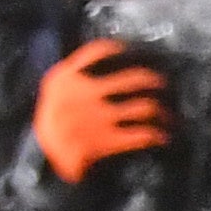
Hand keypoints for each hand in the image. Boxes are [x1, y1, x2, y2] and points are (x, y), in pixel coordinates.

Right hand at [31, 41, 173, 183]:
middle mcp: (83, 94)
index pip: (99, 50)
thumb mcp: (55, 91)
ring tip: (169, 115)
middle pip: (134, 79)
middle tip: (165, 84)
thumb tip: (112, 53)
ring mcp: (96, 118)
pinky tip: (163, 137)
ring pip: (145, 107)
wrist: (41, 161)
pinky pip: (142, 135)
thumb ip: (75, 71)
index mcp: (66, 78)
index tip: (139, 51)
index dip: (124, 49)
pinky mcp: (105, 141)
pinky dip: (157, 136)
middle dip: (156, 81)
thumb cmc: (53, 123)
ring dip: (163, 112)